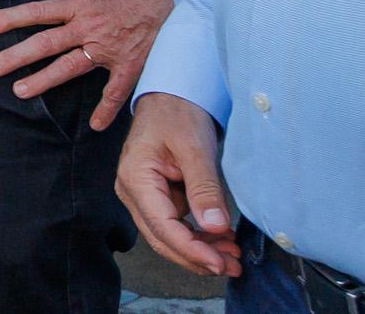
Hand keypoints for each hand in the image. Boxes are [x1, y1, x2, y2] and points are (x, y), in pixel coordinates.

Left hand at [0, 0, 170, 129]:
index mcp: (80, 6)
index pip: (40, 12)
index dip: (14, 18)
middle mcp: (87, 28)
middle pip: (45, 43)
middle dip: (16, 56)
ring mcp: (106, 49)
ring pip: (67, 67)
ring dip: (42, 80)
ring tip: (19, 90)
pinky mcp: (128, 65)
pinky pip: (115, 92)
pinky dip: (107, 110)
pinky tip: (97, 126)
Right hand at [117, 92, 240, 276]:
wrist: (170, 97)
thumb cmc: (177, 114)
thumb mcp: (194, 148)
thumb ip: (204, 188)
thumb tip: (215, 227)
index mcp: (135, 178)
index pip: (162, 226)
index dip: (191, 250)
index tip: (220, 263)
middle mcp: (131, 191)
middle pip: (162, 238)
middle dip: (197, 257)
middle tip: (233, 266)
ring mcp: (141, 195)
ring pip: (168, 236)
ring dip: (199, 250)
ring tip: (233, 256)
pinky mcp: (156, 197)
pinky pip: (175, 225)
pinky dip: (198, 237)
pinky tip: (221, 239)